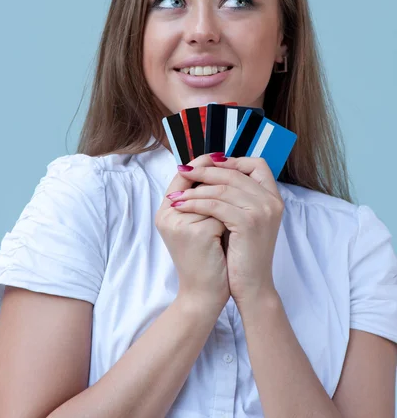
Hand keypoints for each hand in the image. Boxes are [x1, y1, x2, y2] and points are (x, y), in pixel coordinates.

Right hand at [155, 154, 230, 314]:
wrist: (204, 294)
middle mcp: (167, 214)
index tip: (221, 156)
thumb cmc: (205, 258)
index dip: (203, 164)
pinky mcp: (198, 234)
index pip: (183, 174)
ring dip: (227, 199)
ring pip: (212, 196)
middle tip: (234, 167)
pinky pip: (221, 213)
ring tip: (237, 205)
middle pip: (196, 179)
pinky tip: (235, 228)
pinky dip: (231, 218)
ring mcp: (180, 224)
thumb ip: (202, 201)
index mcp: (166, 210)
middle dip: (217, 174)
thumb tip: (219, 170)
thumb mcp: (198, 224)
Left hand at [169, 154, 283, 307]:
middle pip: (234, 173)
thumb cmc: (243, 254)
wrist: (252, 286)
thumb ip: (235, 196)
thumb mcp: (244, 219)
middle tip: (183, 170)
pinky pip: (215, 205)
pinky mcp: (249, 222)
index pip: (257, 164)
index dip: (232, 161)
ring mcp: (262, 210)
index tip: (209, 164)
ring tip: (176, 193)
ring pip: (222, 188)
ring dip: (194, 188)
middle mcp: (271, 200)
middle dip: (204, 170)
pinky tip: (180, 206)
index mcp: (272, 197)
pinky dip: (194, 203)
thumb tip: (209, 171)